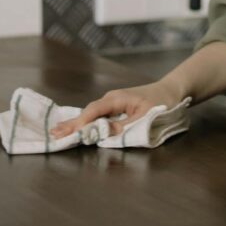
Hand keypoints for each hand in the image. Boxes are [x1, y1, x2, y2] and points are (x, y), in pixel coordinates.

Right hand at [50, 79, 182, 139]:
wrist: (172, 90)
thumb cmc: (162, 102)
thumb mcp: (146, 116)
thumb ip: (125, 127)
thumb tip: (104, 134)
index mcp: (117, 99)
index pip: (94, 111)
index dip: (82, 123)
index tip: (71, 134)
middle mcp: (111, 99)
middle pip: (88, 112)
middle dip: (72, 124)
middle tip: (53, 135)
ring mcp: (112, 103)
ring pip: (90, 114)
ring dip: (76, 124)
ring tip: (57, 132)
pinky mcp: (115, 108)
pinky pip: (96, 115)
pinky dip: (85, 122)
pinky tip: (75, 127)